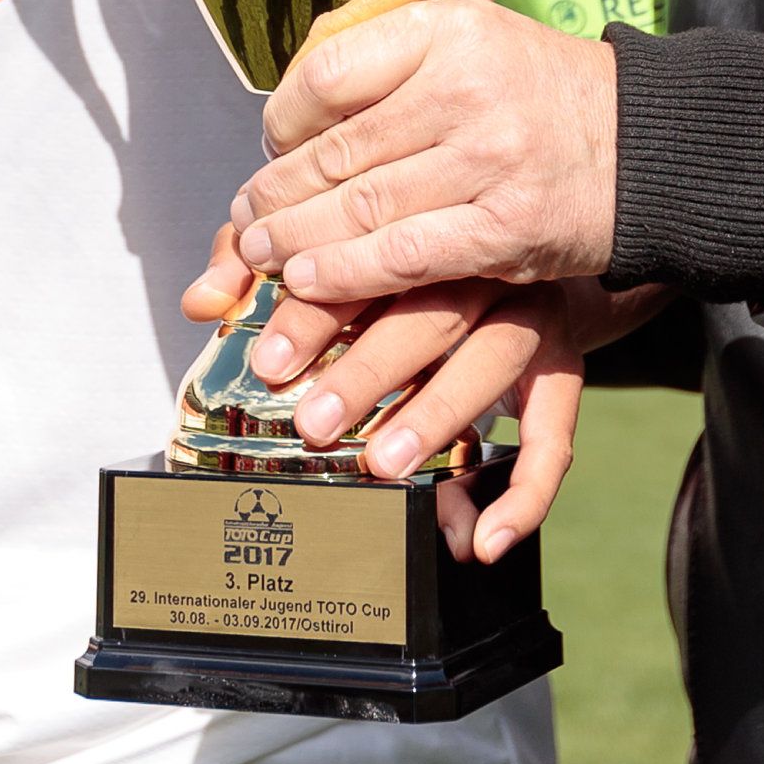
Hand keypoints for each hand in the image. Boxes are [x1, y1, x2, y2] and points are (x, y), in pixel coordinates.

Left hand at [179, 235, 601, 564]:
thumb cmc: (396, 244)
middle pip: (429, 312)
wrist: (516, 226)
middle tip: (315, 422)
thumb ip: (253, 261)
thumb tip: (200, 299)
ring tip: (382, 462)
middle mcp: (479, 262)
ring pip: (490, 361)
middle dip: (367, 371)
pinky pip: (555, 432)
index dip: (313, 313)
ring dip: (436, 414)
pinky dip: (524, 491)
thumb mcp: (321, 239)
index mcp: (416, 224)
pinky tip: (483, 539)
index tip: (269, 361)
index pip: (364, 262)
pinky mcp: (562, 363)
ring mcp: (528, 312)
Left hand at [227, 0, 618, 300]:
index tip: (272, 144)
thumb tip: (297, 111)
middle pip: (337, 149)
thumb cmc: (544, 94)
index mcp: (448, 31)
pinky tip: (308, 280)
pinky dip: (346, 273)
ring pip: (360, 207)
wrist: (648, 145)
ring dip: (295, 238)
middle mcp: (465, 89)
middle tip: (243, 218)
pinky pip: (404, 256)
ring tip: (258, 254)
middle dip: (276, 193)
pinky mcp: (505, 228)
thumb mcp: (475, 42)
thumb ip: (395, 64)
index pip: (330, 72)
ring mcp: (487, 160)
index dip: (284, 117)